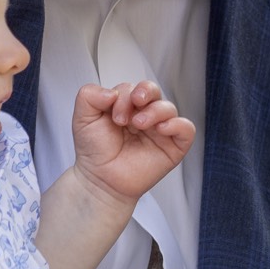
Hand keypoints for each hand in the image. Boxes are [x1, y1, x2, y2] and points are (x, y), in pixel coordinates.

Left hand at [71, 80, 194, 203]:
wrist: (101, 181)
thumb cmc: (95, 151)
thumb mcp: (82, 118)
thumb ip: (88, 96)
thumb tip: (110, 92)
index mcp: (126, 106)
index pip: (132, 88)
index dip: (124, 96)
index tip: (114, 116)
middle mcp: (144, 115)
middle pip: (154, 90)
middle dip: (145, 92)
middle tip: (134, 103)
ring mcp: (160, 130)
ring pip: (169, 108)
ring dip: (155, 111)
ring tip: (139, 124)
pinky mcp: (173, 147)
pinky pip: (186, 129)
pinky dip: (178, 125)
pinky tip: (161, 129)